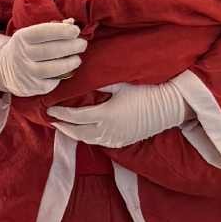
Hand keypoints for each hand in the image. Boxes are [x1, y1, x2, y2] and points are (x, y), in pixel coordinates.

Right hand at [0, 20, 86, 97]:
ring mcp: (27, 73)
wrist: (5, 69)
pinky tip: (68, 69)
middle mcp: (23, 55)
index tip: (76, 31)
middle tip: (82, 44)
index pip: (43, 32)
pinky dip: (63, 75)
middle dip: (72, 46)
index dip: (62, 31)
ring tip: (77, 59)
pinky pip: (53, 82)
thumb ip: (51, 28)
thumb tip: (71, 23)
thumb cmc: (27, 47)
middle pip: (51, 50)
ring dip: (70, 63)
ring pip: (53, 68)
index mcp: (22, 38)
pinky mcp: (33, 87)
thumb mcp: (31, 34)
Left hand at [48, 80, 189, 149]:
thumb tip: (83, 79)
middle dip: (62, 126)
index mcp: (106, 115)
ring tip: (63, 126)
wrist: (170, 107)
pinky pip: (98, 142)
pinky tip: (83, 131)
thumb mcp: (122, 84)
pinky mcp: (121, 142)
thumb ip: (101, 84)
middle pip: (77, 132)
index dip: (61, 113)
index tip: (50, 108)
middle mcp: (108, 130)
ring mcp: (115, 139)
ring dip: (73, 133)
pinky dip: (86, 137)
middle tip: (51, 119)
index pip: (75, 117)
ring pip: (87, 140)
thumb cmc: (147, 92)